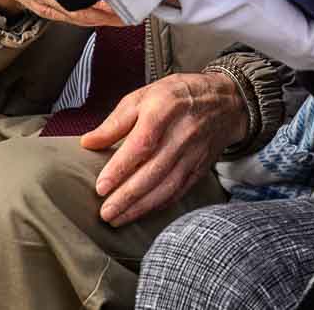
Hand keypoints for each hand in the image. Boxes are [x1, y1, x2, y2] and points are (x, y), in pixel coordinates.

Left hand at [81, 72, 248, 225]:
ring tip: (118, 218)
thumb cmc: (178, 95)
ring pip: (167, 186)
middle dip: (127, 196)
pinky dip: (159, 205)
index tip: (101, 187)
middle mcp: (182, 133)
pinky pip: (180, 190)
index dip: (121, 168)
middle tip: (105, 212)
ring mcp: (194, 152)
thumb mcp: (144, 96)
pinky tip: (142, 211)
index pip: (142, 143)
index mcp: (164, 109)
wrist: (225, 100)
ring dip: (141, 207)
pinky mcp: (201, 167)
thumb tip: (88, 142)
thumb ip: (116, 121)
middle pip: (154, 171)